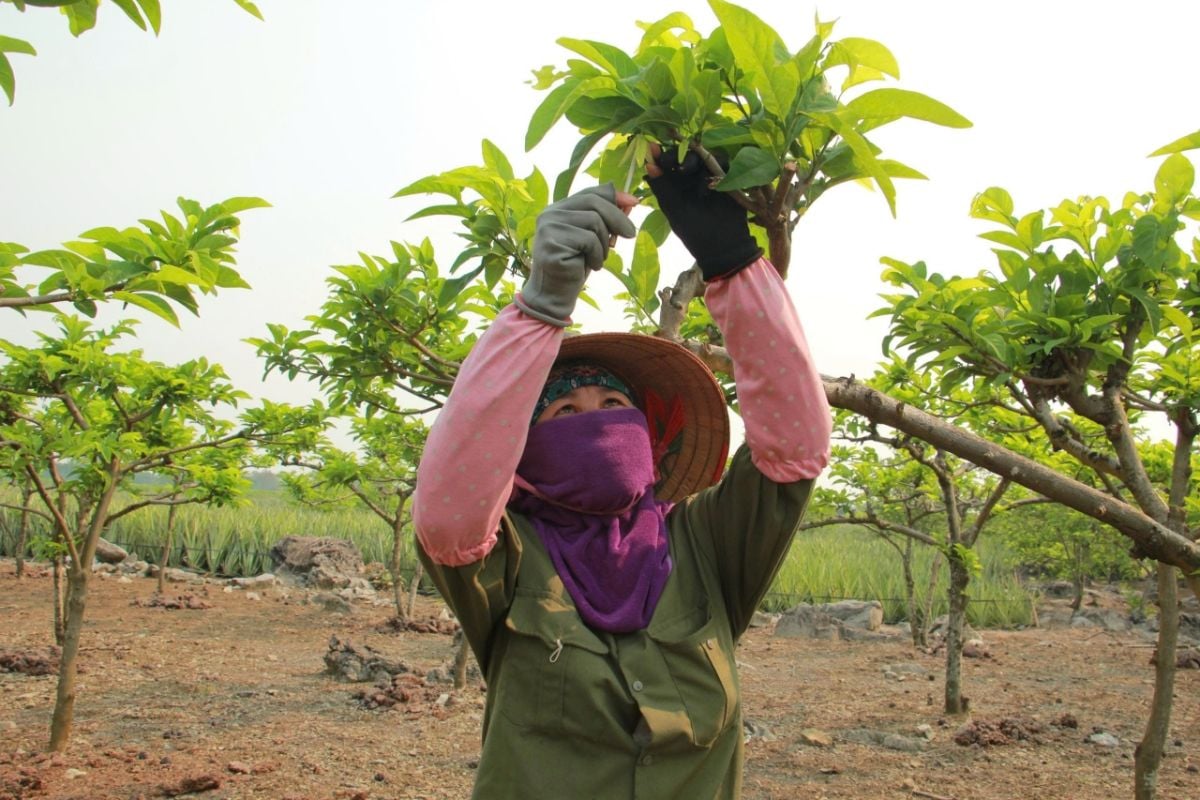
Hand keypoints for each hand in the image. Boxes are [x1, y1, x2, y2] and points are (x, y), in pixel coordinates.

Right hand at [516, 184, 636, 326]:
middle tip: (631, 234)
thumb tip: (630, 201)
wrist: (555, 295)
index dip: (614, 196)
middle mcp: (550, 213)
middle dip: (617, 217)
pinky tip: (590, 266)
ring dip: (604, 244)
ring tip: (598, 259)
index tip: (634, 203)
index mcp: (559, 209)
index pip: (589, 192)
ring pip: (594, 221)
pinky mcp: (551, 243)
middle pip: (593, 203)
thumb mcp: (594, 239)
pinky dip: (597, 255)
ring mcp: (548, 227)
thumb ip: (605, 219)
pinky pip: (589, 240)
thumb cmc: (575, 266)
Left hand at [645, 143, 761, 280]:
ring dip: (695, 161)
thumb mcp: (673, 209)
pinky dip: (714, 168)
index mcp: (676, 182)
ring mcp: (711, 175)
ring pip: (704, 155)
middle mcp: (693, 175)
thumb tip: (647, 166)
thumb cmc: (694, 231)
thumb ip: (661, 187)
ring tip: (688, 174)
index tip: (654, 150)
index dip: (661, 154)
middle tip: (676, 165)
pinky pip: (723, 162)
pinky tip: (708, 186)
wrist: (722, 246)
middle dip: (679, 155)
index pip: (668, 161)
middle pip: (686, 153)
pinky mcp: (729, 176)